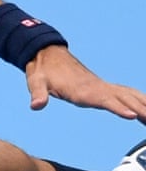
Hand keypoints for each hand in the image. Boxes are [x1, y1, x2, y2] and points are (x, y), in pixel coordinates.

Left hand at [26, 44, 145, 121]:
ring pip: (130, 95)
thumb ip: (38, 94)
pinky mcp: (103, 87)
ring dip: (145, 104)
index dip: (118, 108)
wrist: (47, 54)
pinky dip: (140, 100)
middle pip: (125, 99)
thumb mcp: (35, 82)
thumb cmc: (42, 71)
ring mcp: (102, 86)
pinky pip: (126, 94)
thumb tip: (35, 105)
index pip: (104, 100)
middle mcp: (97, 87)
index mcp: (82, 90)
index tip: (133, 116)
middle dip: (142, 109)